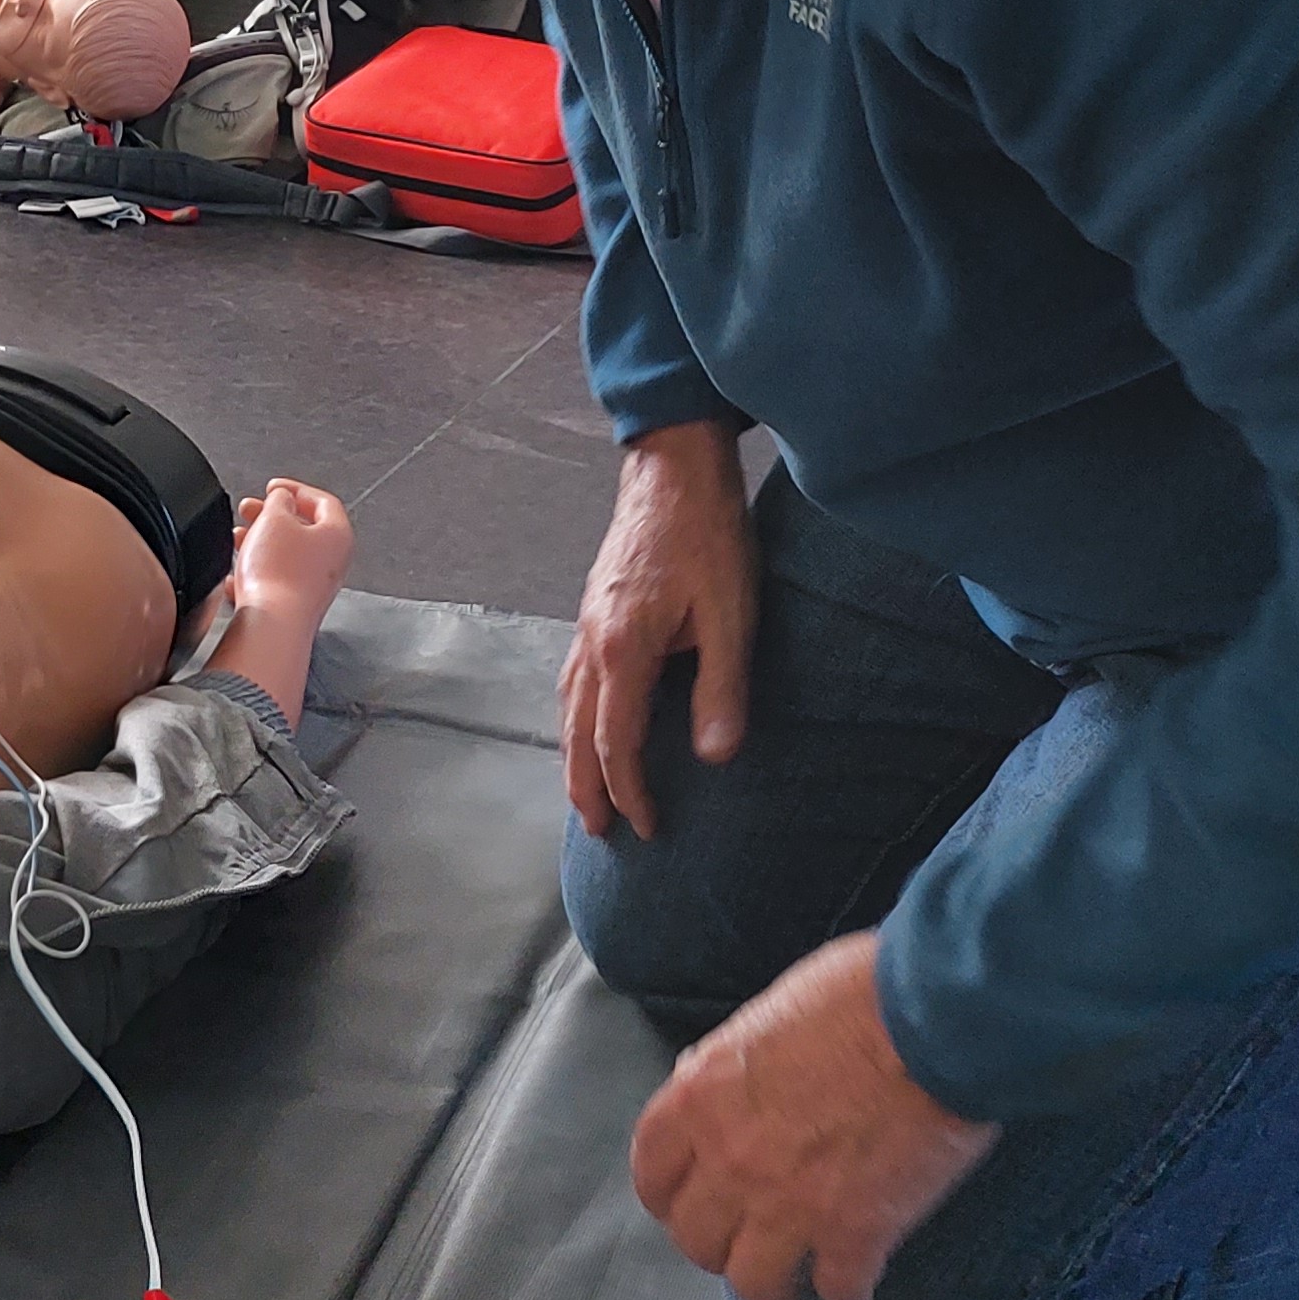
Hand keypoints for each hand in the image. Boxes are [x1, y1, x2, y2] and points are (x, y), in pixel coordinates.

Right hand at [231, 478, 352, 627]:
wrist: (271, 625)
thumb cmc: (279, 576)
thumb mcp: (274, 518)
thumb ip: (279, 500)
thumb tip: (282, 498)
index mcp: (337, 535)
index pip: (322, 501)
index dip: (295, 489)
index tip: (274, 488)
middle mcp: (332, 563)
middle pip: (303, 528)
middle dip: (272, 517)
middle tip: (251, 510)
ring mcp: (315, 587)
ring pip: (286, 556)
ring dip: (260, 543)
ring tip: (239, 539)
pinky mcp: (295, 606)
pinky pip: (275, 581)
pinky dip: (255, 573)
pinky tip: (237, 575)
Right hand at [562, 418, 757, 838]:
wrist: (675, 466)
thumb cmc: (707, 534)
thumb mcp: (731, 615)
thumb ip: (721, 689)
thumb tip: (714, 758)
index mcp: (622, 649)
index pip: (616, 743)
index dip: (630, 792)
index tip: (649, 827)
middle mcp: (592, 642)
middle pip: (576, 733)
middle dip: (586, 788)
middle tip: (600, 833)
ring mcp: (586, 624)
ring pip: (567, 706)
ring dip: (574, 756)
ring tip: (586, 792)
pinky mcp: (594, 608)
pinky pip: (572, 679)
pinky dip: (575, 717)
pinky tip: (587, 722)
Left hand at [628, 933, 996, 1299]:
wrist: (932, 1016)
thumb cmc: (859, 994)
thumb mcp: (768, 1011)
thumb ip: (735, 1062)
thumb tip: (717, 1080)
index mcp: (703, 1096)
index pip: (654, 1169)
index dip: (668, 1194)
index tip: (686, 1202)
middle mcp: (732, 1159)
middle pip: (695, 1238)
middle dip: (718, 1245)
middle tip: (746, 1242)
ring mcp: (791, 1204)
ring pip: (754, 1284)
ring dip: (773, 1287)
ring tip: (795, 1285)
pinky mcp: (857, 1233)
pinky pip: (838, 1291)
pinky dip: (847, 1292)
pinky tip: (859, 1280)